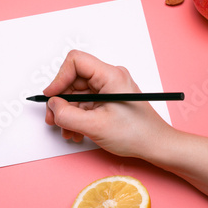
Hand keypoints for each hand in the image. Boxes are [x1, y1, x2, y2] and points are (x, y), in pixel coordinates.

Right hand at [43, 50, 171, 157]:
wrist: (155, 146)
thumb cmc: (136, 134)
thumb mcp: (95, 126)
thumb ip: (67, 115)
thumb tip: (52, 105)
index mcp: (110, 76)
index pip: (76, 61)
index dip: (59, 78)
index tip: (51, 96)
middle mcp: (109, 78)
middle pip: (73, 79)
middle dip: (61, 101)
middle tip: (54, 119)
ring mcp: (109, 88)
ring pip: (76, 94)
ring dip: (68, 113)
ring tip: (68, 131)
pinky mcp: (108, 99)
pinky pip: (84, 103)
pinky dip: (77, 117)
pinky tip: (77, 132)